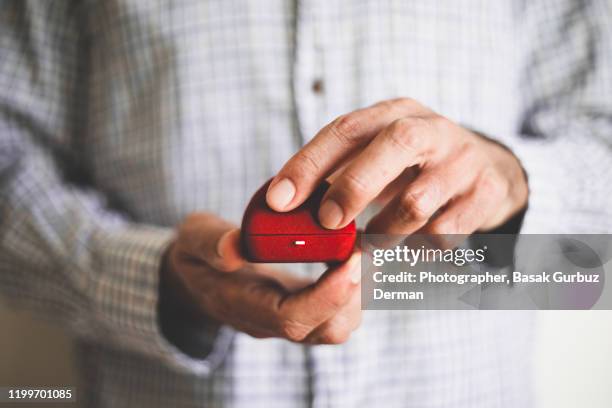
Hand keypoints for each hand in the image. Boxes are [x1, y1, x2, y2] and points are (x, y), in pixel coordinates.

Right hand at [160, 213, 361, 344]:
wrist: (198, 274)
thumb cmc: (197, 253)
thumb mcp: (193, 239)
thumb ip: (210, 243)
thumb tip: (234, 248)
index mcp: (242, 306)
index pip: (291, 319)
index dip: (327, 295)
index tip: (351, 259)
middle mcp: (270, 322)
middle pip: (324, 329)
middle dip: (355, 292)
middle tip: (366, 248)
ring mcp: (288, 318)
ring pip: (337, 324)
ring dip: (359, 289)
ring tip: (362, 247)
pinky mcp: (302, 307)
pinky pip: (338, 309)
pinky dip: (354, 284)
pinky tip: (352, 251)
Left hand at [266, 98, 527, 237]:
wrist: (487, 168)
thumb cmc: (413, 165)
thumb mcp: (377, 153)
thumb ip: (335, 171)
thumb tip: (282, 205)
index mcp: (394, 113)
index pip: (346, 129)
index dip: (308, 164)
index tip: (278, 200)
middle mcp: (431, 129)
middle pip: (394, 145)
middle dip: (353, 187)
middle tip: (327, 223)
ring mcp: (463, 160)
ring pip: (417, 202)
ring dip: (384, 234)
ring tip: (371, 245)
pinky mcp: (485, 193)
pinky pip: (445, 233)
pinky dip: (417, 250)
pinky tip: (409, 250)